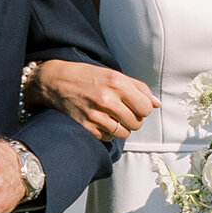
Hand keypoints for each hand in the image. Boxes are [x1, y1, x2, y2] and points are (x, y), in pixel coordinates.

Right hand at [25, 59, 157, 143]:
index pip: (146, 107)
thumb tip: (156, 104)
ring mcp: (96, 115)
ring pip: (124, 133)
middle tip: (123, 111)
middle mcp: (107, 99)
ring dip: (121, 127)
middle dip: (133, 119)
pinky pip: (108, 137)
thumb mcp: (113, 74)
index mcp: (117, 83)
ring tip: (112, 117)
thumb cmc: (86, 76)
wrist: (54, 81)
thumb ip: (138, 88)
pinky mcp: (86, 127)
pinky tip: (100, 121)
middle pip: (137, 123)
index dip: (143, 108)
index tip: (135, 105)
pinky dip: (108, 132)